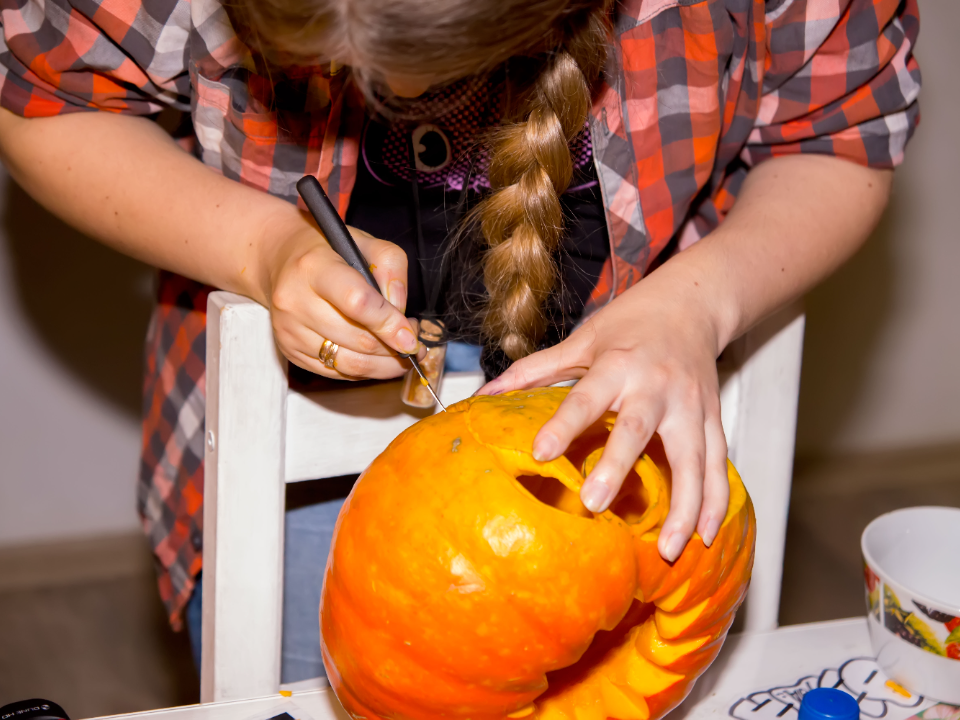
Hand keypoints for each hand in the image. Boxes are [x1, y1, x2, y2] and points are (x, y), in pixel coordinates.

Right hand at [263, 223, 422, 379]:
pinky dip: (364, 371)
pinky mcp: (289, 351)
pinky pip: (336, 372)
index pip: (357, 303)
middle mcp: (294, 301)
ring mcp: (289, 330)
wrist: (281, 261)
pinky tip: (376, 358)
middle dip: (394, 347)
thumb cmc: (328, 251)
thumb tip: (401, 314)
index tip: (412, 337)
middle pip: (357, 340)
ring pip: (349, 363)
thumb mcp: (366, 243)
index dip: (389, 324)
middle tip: (413, 341)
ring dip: (384, 365)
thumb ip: (392, 269)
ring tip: (401, 353)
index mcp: (313, 267)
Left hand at [477, 270, 730, 561]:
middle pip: (637, 430)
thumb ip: (535, 370)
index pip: (586, 397)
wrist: (692, 303)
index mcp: (618, 364)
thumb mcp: (582, 339)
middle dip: (617, 467)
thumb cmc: (631, 323)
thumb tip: (484, 394)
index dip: (563, 424)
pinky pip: (719, 465)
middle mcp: (657, 386)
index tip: (541, 452)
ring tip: (669, 549)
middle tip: (593, 504)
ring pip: (693, 459)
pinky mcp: (712, 419)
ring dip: (684, 505)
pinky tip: (705, 535)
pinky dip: (715, 502)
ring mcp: (691, 404)